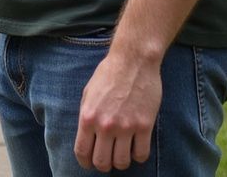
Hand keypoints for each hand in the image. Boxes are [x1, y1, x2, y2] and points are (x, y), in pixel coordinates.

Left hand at [74, 49, 161, 171]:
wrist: (133, 61)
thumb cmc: (109, 74)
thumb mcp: (88, 93)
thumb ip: (86, 116)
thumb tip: (87, 137)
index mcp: (88, 116)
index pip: (82, 151)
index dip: (85, 162)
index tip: (89, 163)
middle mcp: (105, 125)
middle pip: (102, 162)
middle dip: (103, 165)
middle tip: (107, 158)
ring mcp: (126, 127)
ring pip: (122, 163)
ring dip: (121, 161)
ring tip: (122, 152)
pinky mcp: (144, 126)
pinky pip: (141, 155)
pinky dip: (138, 156)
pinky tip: (136, 147)